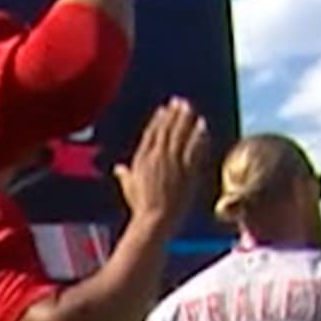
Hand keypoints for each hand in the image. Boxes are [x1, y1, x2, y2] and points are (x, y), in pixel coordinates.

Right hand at [114, 98, 213, 227]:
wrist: (155, 219)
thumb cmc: (141, 207)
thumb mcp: (129, 188)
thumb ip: (125, 175)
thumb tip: (118, 168)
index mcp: (142, 159)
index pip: (151, 134)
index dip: (158, 120)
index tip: (164, 109)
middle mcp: (156, 157)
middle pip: (166, 129)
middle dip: (173, 114)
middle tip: (180, 101)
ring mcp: (172, 162)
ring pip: (179, 135)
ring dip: (184, 119)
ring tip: (190, 108)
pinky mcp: (185, 170)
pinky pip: (193, 148)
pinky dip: (197, 135)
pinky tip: (202, 125)